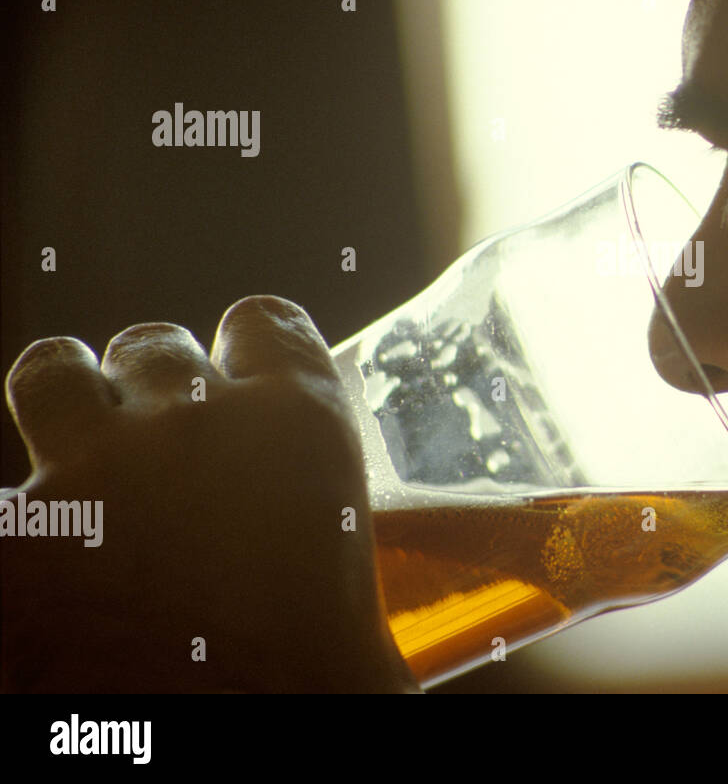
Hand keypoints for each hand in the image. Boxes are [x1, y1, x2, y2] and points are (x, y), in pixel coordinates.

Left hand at [1, 295, 417, 691]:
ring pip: (55, 375)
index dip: (252, 349)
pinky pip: (2, 492)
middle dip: (154, 387)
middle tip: (164, 451)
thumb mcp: (359, 593)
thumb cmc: (316, 683)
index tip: (243, 382)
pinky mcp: (5, 533)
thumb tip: (362, 596)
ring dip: (70, 404)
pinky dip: (19, 524)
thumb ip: (343, 551)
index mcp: (298, 426)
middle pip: (153, 346)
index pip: (265, 322)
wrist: (226, 736)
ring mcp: (86, 470)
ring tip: (86, 459)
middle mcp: (190, 423)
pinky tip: (43, 568)